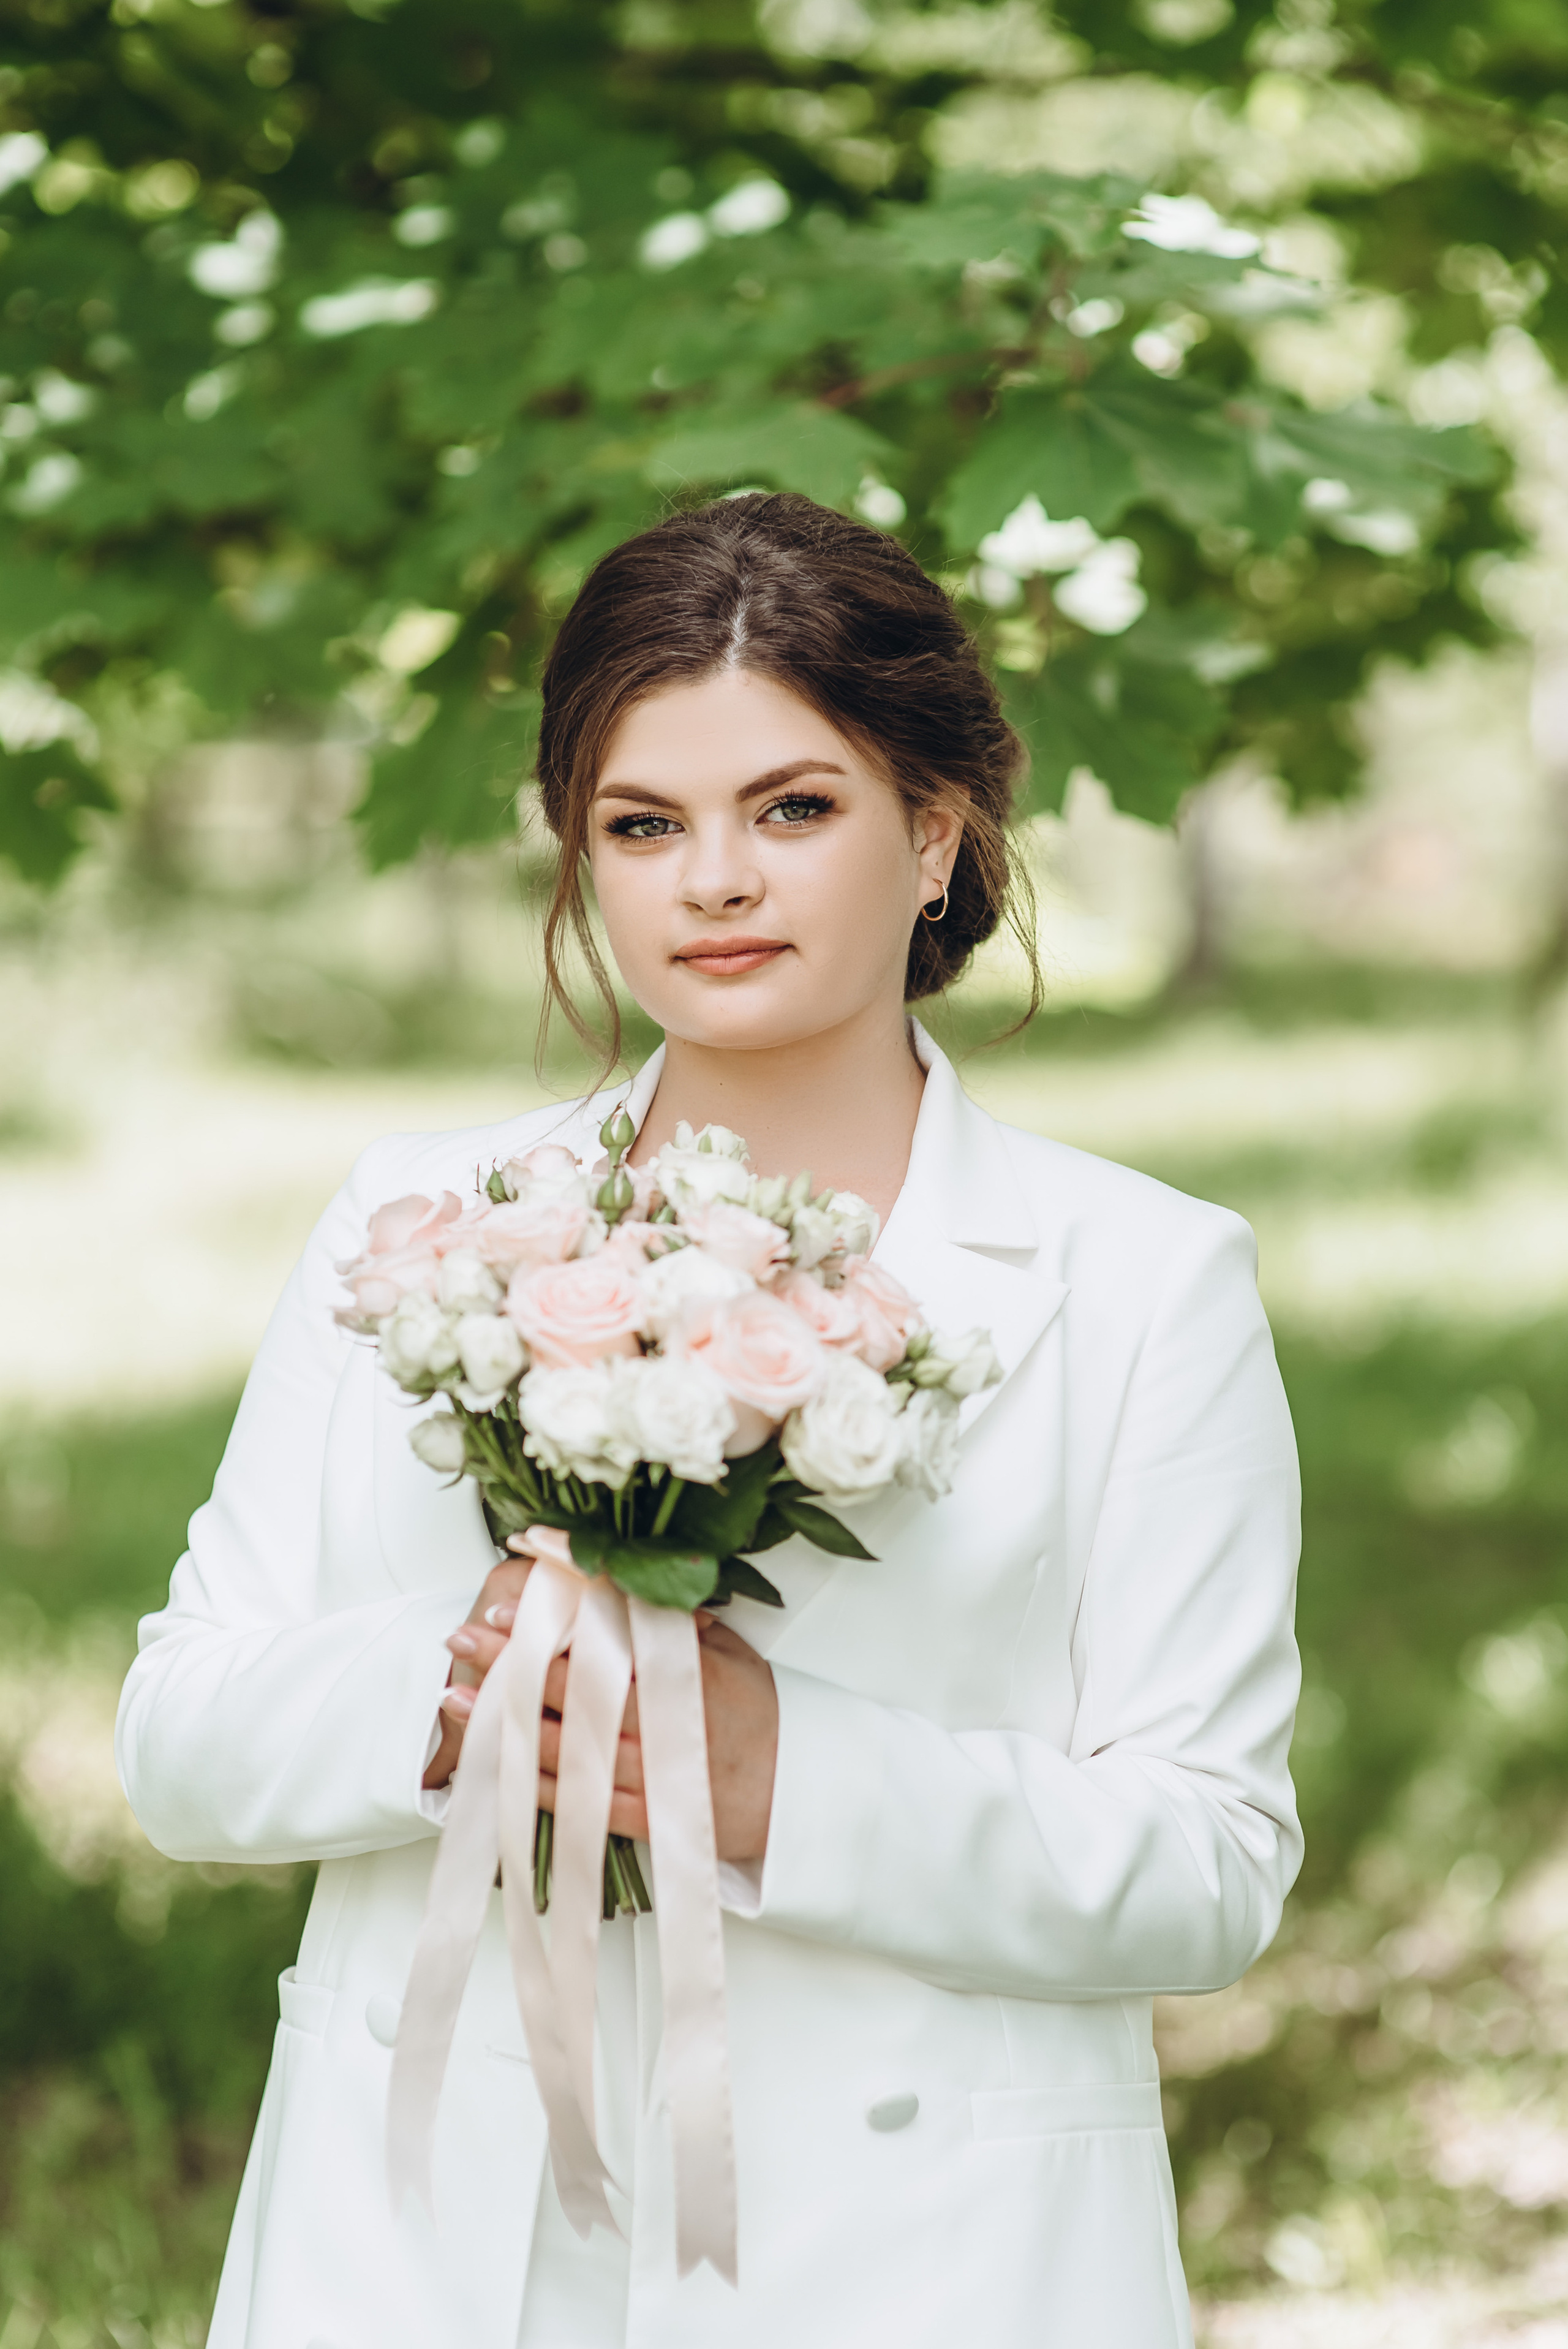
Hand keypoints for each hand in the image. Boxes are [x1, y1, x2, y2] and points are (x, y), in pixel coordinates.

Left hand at [423, 1563, 778, 1866]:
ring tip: (453, 1695)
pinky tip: (493, 1762)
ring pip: (561, 1742)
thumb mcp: (733, 1655)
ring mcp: (645, 1773)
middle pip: (570, 1683)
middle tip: (464, 1635)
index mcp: (679, 1672)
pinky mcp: (639, 1818)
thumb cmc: (763, 1719)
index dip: (554, 1610)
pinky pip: (574, 1800)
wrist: (798, 1796)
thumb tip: (631, 1587)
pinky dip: (530, 1781)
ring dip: (503, 1718)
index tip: (512, 1592)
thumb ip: (680, 1625)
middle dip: (511, 1658)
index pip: (606, 1630)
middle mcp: (657, 1721)